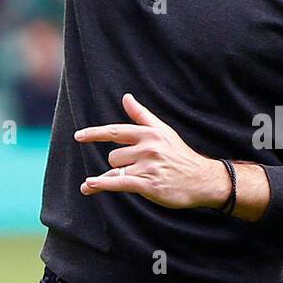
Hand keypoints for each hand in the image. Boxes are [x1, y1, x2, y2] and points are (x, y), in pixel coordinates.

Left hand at [74, 93, 230, 209]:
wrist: (203, 180)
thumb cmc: (180, 155)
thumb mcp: (163, 131)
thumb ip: (142, 115)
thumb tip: (126, 97)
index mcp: (149, 133)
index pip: (116, 131)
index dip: (95, 133)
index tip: (79, 136)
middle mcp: (147, 148)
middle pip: (115, 155)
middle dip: (119, 163)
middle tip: (139, 169)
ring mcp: (148, 166)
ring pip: (116, 169)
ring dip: (115, 177)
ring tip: (133, 180)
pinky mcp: (149, 184)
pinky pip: (119, 182)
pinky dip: (102, 184)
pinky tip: (89, 185)